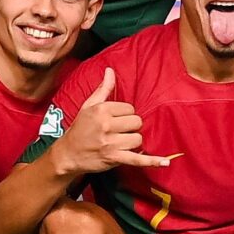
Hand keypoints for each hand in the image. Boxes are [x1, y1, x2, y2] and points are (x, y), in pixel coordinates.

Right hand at [47, 68, 173, 175]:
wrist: (68, 154)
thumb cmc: (80, 128)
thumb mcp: (89, 106)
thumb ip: (103, 89)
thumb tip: (110, 70)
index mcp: (102, 110)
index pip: (130, 109)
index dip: (125, 115)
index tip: (116, 121)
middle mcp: (106, 125)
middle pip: (137, 123)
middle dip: (131, 128)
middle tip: (118, 132)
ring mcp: (110, 143)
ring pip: (138, 139)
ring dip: (132, 142)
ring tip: (120, 143)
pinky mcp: (114, 158)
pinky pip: (137, 159)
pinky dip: (152, 161)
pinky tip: (165, 162)